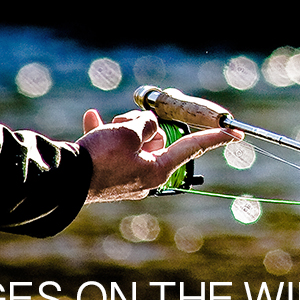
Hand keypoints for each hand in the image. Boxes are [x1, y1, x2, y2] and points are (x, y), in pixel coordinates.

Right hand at [78, 108, 241, 202]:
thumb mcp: (129, 132)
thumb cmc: (100, 157)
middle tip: (128, 120)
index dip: (214, 138)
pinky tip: (91, 119)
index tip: (235, 133)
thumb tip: (147, 123)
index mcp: (158, 170)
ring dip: (121, 126)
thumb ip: (146, 123)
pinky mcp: (105, 174)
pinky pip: (110, 148)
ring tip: (107, 124)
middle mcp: (145, 176)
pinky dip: (102, 133)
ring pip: (133, 141)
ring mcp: (125, 177)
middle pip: (157, 140)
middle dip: (143, 123)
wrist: (63, 180)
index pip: (192, 148)